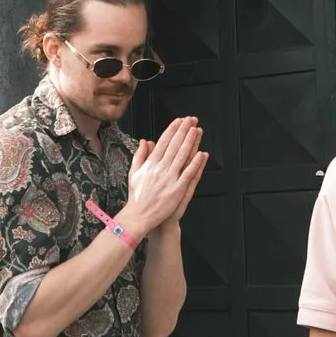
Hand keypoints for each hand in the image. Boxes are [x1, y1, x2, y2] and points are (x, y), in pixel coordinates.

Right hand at [120, 115, 207, 235]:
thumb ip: (139, 155)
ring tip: (196, 130)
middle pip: (174, 146)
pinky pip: (188, 174)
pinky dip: (195, 164)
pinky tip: (201, 154)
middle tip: (191, 120)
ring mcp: (169, 179)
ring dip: (190, 142)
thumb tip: (145, 141)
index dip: (172, 130)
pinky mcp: (177, 190)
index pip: (163, 142)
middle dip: (183, 131)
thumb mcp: (134, 172)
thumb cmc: (137, 196)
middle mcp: (160, 169)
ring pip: (182, 156)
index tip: (179, 121)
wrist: (139, 216)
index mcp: (150, 164)